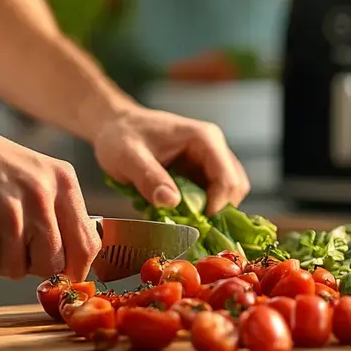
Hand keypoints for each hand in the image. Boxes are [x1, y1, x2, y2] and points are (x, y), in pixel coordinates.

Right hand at [0, 120, 101, 280]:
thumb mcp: (33, 173)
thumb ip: (54, 210)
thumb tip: (69, 262)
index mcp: (62, 181)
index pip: (87, 244)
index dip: (74, 270)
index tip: (60, 276)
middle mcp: (41, 196)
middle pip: (52, 264)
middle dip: (30, 266)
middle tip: (9, 248)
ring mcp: (10, 212)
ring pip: (16, 270)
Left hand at [93, 107, 250, 214]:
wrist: (115, 126)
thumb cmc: (121, 135)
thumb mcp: (128, 156)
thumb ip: (148, 177)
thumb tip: (171, 201)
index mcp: (204, 138)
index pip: (227, 178)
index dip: (217, 205)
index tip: (195, 224)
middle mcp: (214, 148)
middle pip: (235, 186)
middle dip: (217, 210)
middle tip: (191, 224)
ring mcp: (209, 160)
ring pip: (228, 193)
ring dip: (210, 211)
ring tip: (184, 219)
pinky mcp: (201, 172)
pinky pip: (213, 196)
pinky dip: (201, 209)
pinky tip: (180, 213)